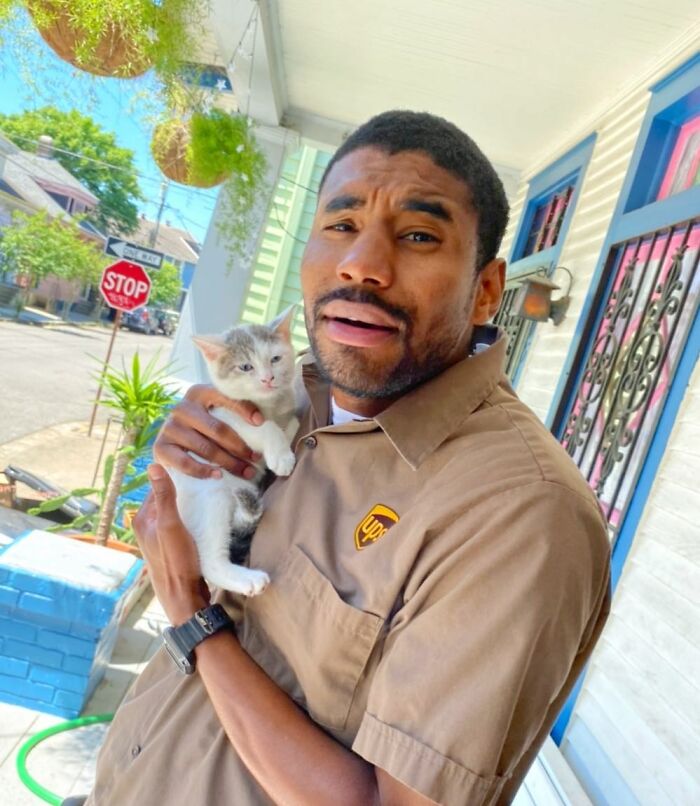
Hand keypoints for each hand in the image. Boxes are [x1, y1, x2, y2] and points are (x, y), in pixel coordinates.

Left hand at [133, 464, 209, 624]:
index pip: (158, 487)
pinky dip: (191, 516)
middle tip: (206, 480)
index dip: (176, 477)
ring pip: (175, 510)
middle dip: (183, 490)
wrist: (184, 598)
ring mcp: (159, 537)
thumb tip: (153, 465)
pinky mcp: (172, 546)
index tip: (196, 469)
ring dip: (189, 503)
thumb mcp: (171, 525)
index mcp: (142, 519)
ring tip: (208, 495)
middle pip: (167, 498)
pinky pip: (181, 523)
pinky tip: (204, 515)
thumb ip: (164, 496)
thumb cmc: (177, 562)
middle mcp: (148, 526)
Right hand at [154, 384, 263, 479]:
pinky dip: (204, 471)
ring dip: (229, 463)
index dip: (244, 409)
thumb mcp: (217, 415)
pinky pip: (185, 462)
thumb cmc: (204, 428)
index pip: (224, 397)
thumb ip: (233, 413)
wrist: (173, 445)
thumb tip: (263, 422)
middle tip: (256, 459)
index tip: (261, 423)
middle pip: (218, 429)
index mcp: (199, 393)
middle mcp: (182, 407)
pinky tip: (218, 476)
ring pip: (206, 448)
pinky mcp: (160, 448)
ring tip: (246, 472)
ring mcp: (169, 427)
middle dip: (240, 447)